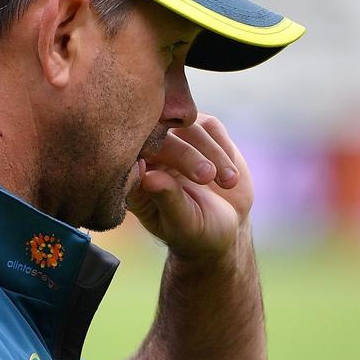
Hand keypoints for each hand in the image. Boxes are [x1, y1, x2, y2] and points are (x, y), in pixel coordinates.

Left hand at [126, 114, 253, 259]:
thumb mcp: (184, 223)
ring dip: (211, 152)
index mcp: (133, 178)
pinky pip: (210, 127)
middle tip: (206, 177)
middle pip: (159, 135)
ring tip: (228, 182)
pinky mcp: (201, 132)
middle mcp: (151, 154)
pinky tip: (230, 175)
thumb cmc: (198, 232)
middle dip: (186, 155)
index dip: (145, 156)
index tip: (161, 174)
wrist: (227, 227)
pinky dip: (224, 150)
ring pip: (188, 126)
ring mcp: (176, 140)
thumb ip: (167, 199)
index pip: (129, 156)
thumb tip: (147, 176)